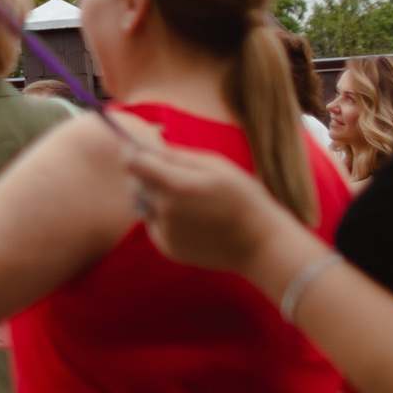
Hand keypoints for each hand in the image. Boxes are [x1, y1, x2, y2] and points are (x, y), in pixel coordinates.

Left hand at [123, 141, 289, 274]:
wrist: (260, 244)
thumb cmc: (244, 198)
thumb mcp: (216, 166)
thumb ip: (177, 156)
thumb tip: (147, 144)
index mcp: (177, 186)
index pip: (132, 164)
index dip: (132, 153)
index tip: (138, 149)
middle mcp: (165, 210)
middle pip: (136, 184)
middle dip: (146, 175)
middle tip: (173, 173)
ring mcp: (164, 231)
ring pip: (144, 205)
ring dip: (156, 196)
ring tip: (191, 198)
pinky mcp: (166, 247)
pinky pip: (154, 224)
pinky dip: (165, 216)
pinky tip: (193, 217)